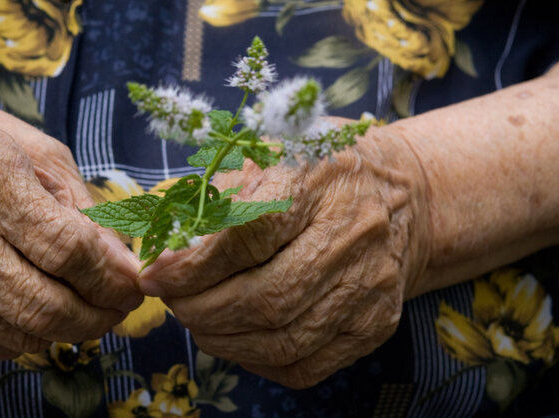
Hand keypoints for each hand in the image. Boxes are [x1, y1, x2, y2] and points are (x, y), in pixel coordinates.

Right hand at [0, 93, 142, 357]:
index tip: (135, 280)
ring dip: (72, 328)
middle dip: (101, 314)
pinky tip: (38, 303)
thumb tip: (121, 260)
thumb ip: (78, 199)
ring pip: (25, 333)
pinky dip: (31, 331)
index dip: (111, 274)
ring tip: (89, 304)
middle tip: (122, 303)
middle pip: (46, 303)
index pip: (64, 245)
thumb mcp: (26, 144)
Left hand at [139, 124, 430, 387]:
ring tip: (195, 319)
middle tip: (170, 302)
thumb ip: (213, 196)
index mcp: (319, 178)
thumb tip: (157, 241)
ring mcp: (369, 286)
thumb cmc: (318, 169)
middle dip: (200, 309)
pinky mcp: (375, 326)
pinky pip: (304, 365)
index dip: (194, 265)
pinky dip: (255, 359)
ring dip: (221, 339)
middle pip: (266, 298)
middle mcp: (353, 234)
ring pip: (282, 339)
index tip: (154, 275)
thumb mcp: (267, 154)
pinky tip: (234, 337)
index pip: (250, 234)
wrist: (404, 194)